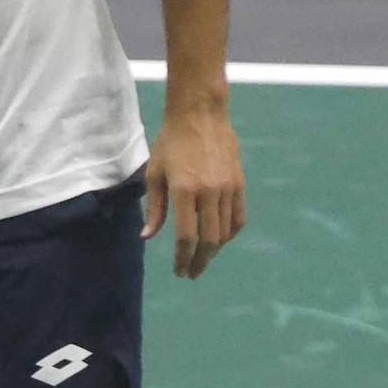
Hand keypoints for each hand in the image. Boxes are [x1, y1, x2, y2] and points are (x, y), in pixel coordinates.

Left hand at [142, 102, 244, 277]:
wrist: (200, 114)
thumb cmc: (170, 141)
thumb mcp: (155, 173)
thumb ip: (154, 208)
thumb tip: (148, 237)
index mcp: (184, 190)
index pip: (186, 236)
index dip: (183, 258)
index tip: (179, 271)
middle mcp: (209, 193)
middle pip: (208, 240)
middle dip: (199, 261)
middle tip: (191, 273)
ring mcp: (228, 189)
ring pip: (225, 232)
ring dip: (214, 250)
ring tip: (202, 258)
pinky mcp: (239, 184)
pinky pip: (238, 218)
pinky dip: (229, 233)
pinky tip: (219, 240)